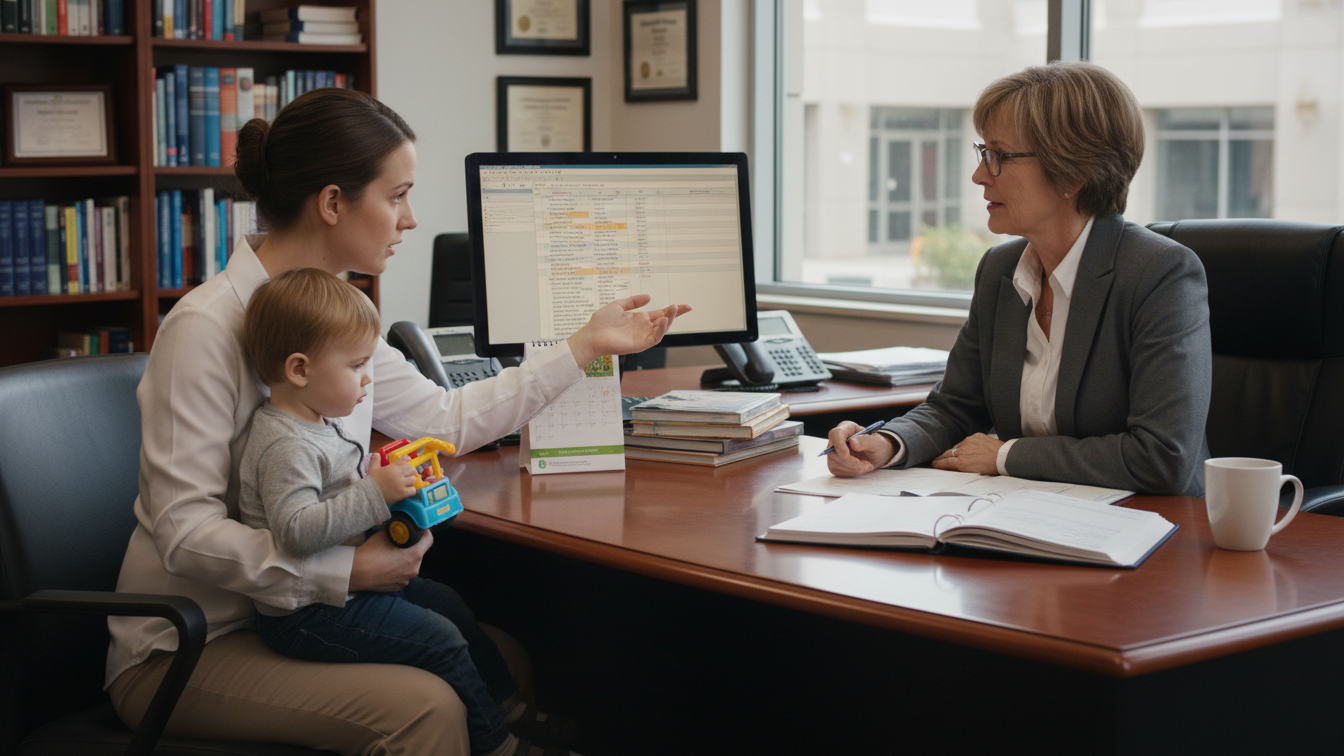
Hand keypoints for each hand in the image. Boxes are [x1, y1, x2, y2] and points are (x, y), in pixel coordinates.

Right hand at [348, 527, 431, 591]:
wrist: (355, 572)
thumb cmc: (370, 552)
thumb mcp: (385, 534)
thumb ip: (397, 531)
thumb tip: (400, 528)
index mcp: (414, 555)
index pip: (429, 540)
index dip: (426, 532)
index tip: (420, 529)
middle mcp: (414, 569)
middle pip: (420, 554)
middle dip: (414, 547)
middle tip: (404, 541)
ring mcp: (406, 580)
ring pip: (411, 566)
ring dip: (406, 559)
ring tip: (393, 554)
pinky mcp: (397, 587)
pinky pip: (402, 575)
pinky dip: (398, 570)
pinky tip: (387, 566)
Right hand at [369, 455, 416, 503]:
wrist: (369, 494)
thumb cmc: (371, 481)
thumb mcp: (372, 468)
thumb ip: (375, 460)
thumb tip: (376, 454)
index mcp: (393, 467)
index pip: (405, 460)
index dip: (407, 460)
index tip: (407, 462)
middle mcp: (399, 474)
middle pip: (412, 470)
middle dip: (410, 471)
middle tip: (407, 474)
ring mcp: (402, 484)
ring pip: (413, 479)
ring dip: (411, 481)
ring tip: (407, 483)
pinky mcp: (403, 493)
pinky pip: (413, 490)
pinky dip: (411, 490)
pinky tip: (407, 491)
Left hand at [567, 294, 692, 366]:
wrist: (592, 335)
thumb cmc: (602, 322)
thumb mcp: (620, 305)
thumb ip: (634, 301)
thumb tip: (649, 296)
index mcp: (640, 318)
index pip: (661, 313)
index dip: (673, 309)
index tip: (686, 305)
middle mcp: (644, 327)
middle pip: (665, 320)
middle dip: (676, 314)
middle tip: (686, 306)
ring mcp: (643, 336)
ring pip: (662, 329)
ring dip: (670, 320)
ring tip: (674, 309)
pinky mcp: (640, 344)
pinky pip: (654, 337)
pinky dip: (661, 330)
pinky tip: (663, 320)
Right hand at [826, 420, 896, 477]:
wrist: (877, 454)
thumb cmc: (877, 445)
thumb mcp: (876, 442)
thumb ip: (865, 441)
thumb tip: (852, 442)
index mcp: (847, 428)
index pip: (835, 434)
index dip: (839, 445)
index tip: (847, 455)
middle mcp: (836, 439)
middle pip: (833, 452)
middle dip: (850, 462)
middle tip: (867, 465)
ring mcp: (833, 451)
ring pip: (834, 464)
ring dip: (852, 469)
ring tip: (866, 466)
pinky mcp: (834, 463)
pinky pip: (837, 471)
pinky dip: (851, 472)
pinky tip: (860, 468)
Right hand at [931, 433, 1003, 474]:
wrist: (1004, 457)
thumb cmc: (992, 468)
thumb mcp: (974, 473)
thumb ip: (962, 468)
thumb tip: (954, 466)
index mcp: (961, 463)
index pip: (944, 462)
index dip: (937, 463)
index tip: (933, 464)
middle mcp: (962, 451)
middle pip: (947, 453)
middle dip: (941, 457)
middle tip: (937, 459)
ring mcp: (968, 442)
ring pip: (957, 446)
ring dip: (956, 451)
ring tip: (956, 454)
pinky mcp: (975, 436)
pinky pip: (967, 441)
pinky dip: (966, 444)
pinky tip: (971, 448)